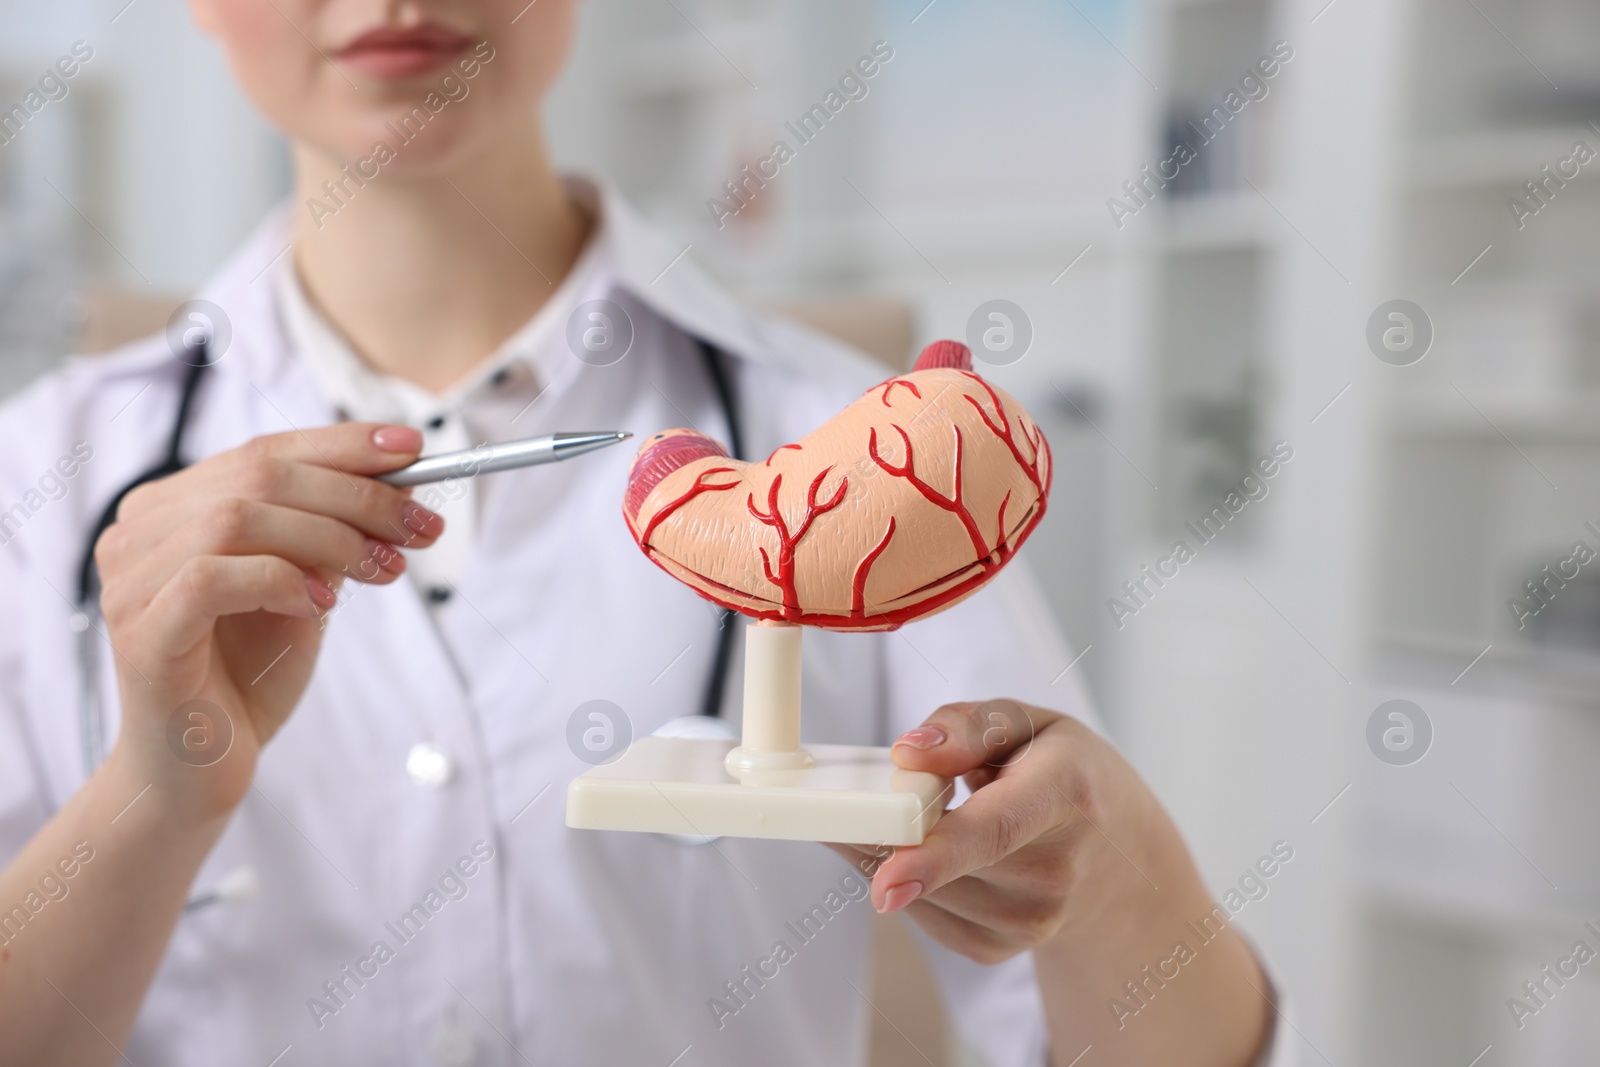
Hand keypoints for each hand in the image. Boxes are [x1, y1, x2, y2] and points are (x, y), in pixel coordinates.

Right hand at [93, 423, 441, 818]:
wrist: (201, 769)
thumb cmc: (250, 676)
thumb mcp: (307, 588)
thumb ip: (333, 533)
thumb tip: (402, 481)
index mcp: (174, 507)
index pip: (264, 450)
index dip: (342, 444)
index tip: (416, 448)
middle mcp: (139, 532)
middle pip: (258, 476)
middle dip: (356, 496)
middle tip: (421, 529)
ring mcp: (131, 580)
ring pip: (237, 518)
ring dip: (329, 538)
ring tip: (384, 572)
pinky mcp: (141, 632)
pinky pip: (211, 578)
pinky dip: (279, 580)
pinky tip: (320, 605)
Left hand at [831, 700, 1269, 1065]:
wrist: (1120, 858)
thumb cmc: (1062, 772)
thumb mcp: (1029, 722)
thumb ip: (967, 726)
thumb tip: (906, 754)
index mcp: (1067, 793)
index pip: (997, 829)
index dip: (937, 855)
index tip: (886, 880)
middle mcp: (1057, 869)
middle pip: (945, 862)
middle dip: (881, 834)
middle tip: (839, 804)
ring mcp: (1033, 920)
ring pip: (922, 891)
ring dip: (887, 855)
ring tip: (902, 815)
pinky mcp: (1001, 949)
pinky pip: (925, 916)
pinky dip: (908, 882)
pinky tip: (921, 853)